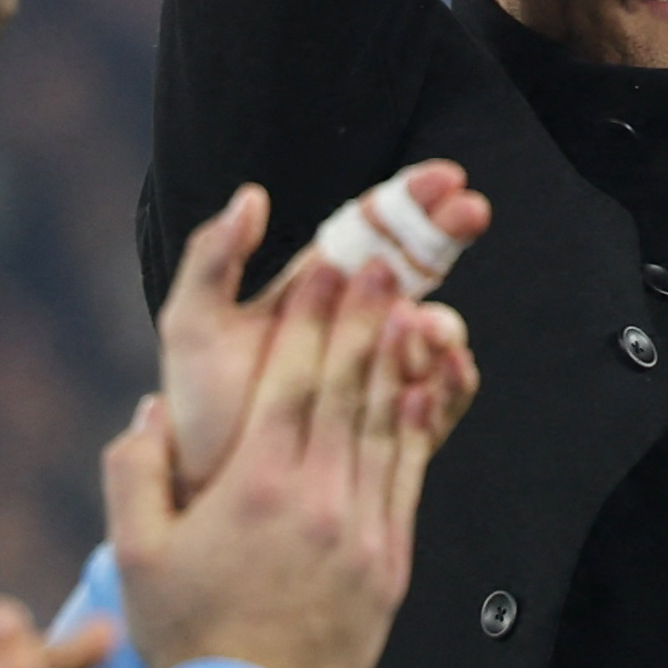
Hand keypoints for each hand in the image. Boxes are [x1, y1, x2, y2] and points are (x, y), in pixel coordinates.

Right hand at [105, 251, 463, 667]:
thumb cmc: (184, 634)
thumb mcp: (134, 554)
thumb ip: (134, 474)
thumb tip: (150, 411)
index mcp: (253, 487)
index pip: (290, 381)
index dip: (310, 320)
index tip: (323, 271)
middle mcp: (317, 500)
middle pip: (349, 390)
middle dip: (366, 320)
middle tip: (384, 265)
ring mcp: (362, 532)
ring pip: (388, 429)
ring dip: (400, 363)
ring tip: (416, 309)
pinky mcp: (391, 564)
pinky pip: (410, 481)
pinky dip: (420, 431)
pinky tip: (427, 394)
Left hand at [156, 166, 492, 492]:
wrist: (209, 491)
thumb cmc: (202, 409)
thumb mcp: (194, 325)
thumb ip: (214, 259)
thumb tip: (252, 194)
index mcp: (315, 291)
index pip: (371, 232)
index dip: (410, 199)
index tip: (446, 176)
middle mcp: (355, 328)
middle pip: (415, 269)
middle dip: (445, 237)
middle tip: (472, 213)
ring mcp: (381, 377)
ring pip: (430, 335)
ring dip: (443, 317)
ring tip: (434, 320)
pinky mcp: (396, 431)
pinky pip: (436, 401)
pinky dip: (450, 381)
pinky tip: (449, 368)